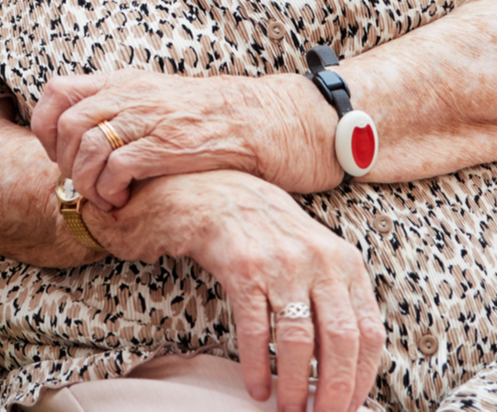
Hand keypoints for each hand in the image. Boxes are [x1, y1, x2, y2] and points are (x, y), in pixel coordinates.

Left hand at [31, 70, 338, 209]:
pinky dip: (109, 188)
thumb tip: (81, 133)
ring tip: (101, 195)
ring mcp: (147, 119)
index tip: (54, 152)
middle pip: (64, 123)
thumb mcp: (155, 98)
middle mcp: (129, 94)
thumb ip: (120, 107)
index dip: (44, 125)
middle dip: (61, 160)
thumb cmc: (207, 117)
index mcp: (122, 81)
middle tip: (78, 181)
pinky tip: (123, 199)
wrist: (262, 119)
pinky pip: (117, 167)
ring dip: (84, 179)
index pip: (56, 91)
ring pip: (85, 146)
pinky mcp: (167, 146)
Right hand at [86, 172, 383, 411]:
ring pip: (298, 341)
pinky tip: (256, 386)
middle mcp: (317, 260)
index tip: (350, 407)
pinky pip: (254, 328)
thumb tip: (351, 363)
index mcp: (343, 261)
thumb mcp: (313, 252)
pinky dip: (257, 365)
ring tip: (287, 409)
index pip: (369, 334)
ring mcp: (279, 262)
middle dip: (333, 392)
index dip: (362, 379)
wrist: (212, 191)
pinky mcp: (242, 266)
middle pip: (340, 342)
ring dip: (295, 386)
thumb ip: (335, 295)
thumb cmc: (265, 230)